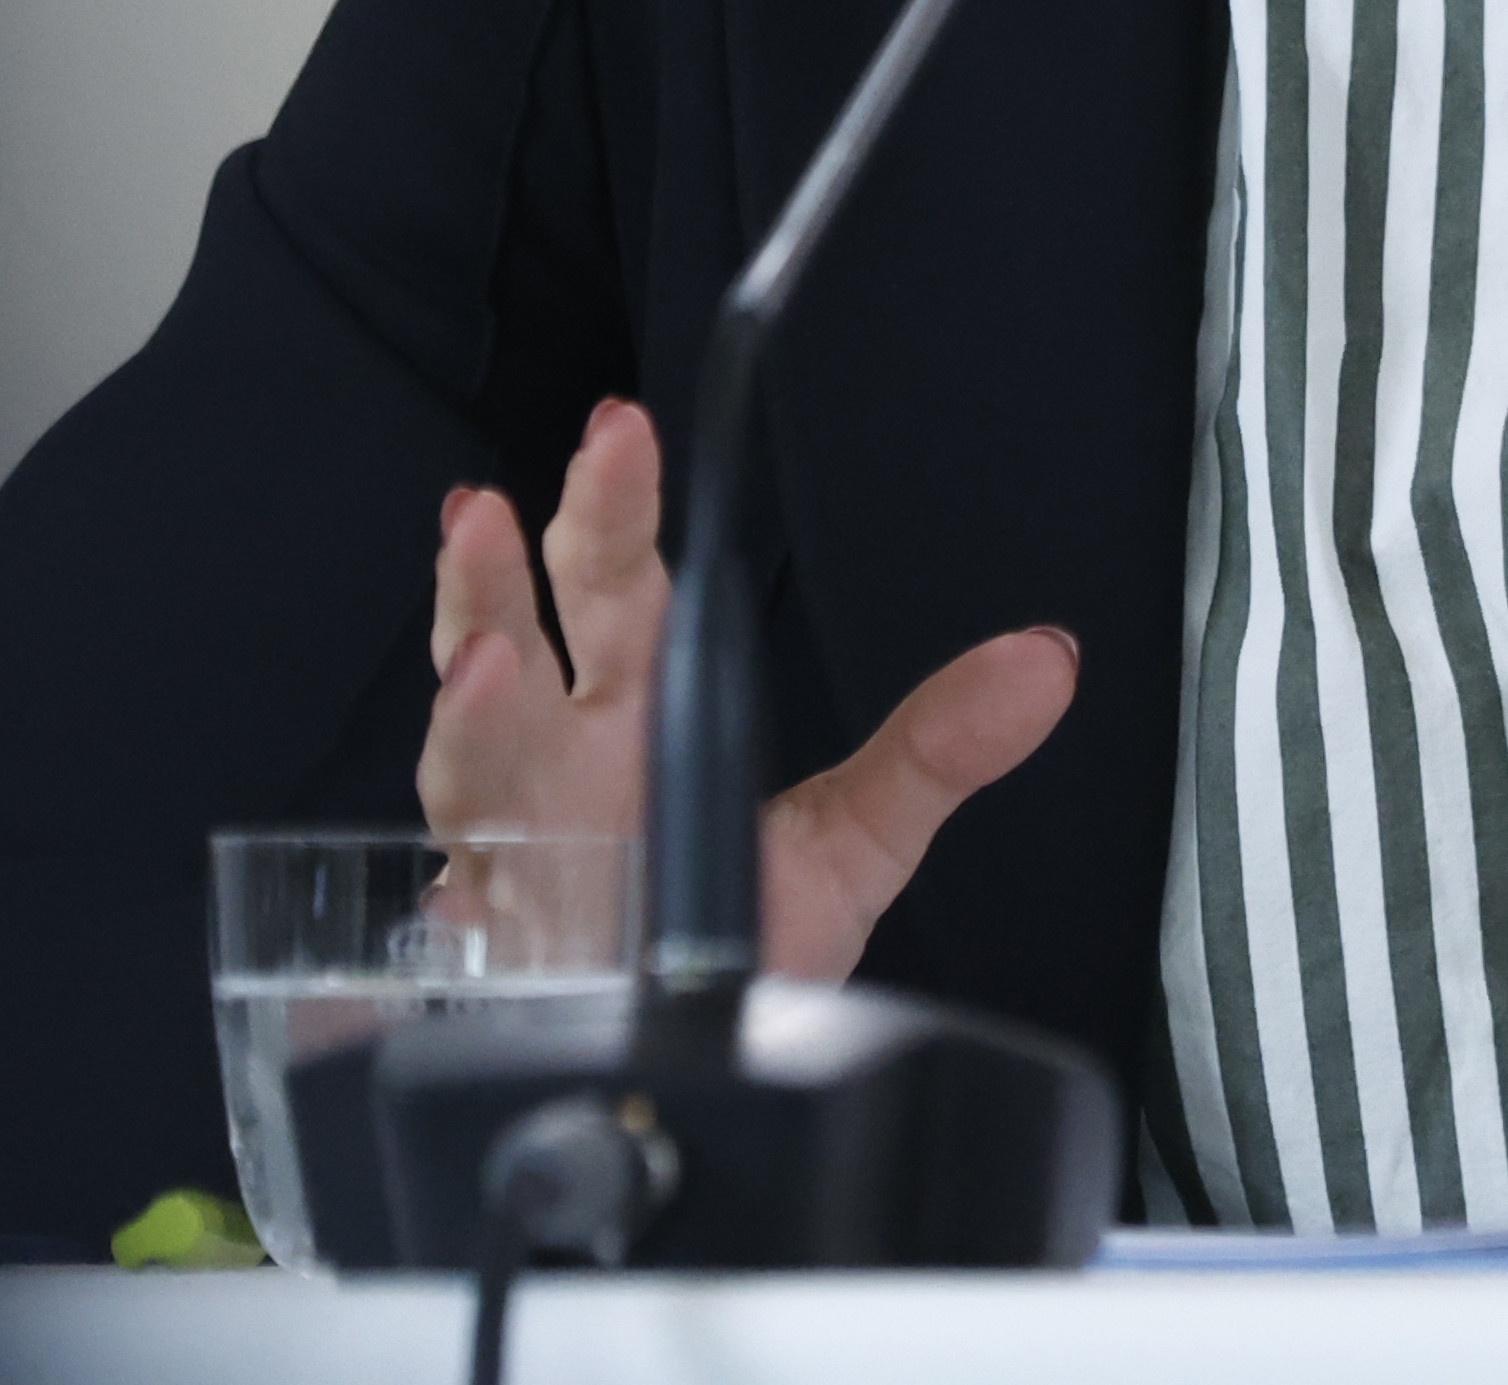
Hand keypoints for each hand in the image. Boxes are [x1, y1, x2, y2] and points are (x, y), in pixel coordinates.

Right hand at [418, 393, 1079, 981]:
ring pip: (466, 762)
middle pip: (513, 642)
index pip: (618, 586)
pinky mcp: (498, 958)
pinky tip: (464, 878)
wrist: (693, 1074)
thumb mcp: (856, 837)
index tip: (618, 434)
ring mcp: (514, 856)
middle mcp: (561, 766)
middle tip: (495, 513)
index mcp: (638, 714)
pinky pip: (463, 917)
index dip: (612, 510)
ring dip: (466, 713)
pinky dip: (460, 895)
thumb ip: (940, 746)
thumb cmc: (744, 937)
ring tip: (485, 663)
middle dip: (498, 575)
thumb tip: (1047, 662)